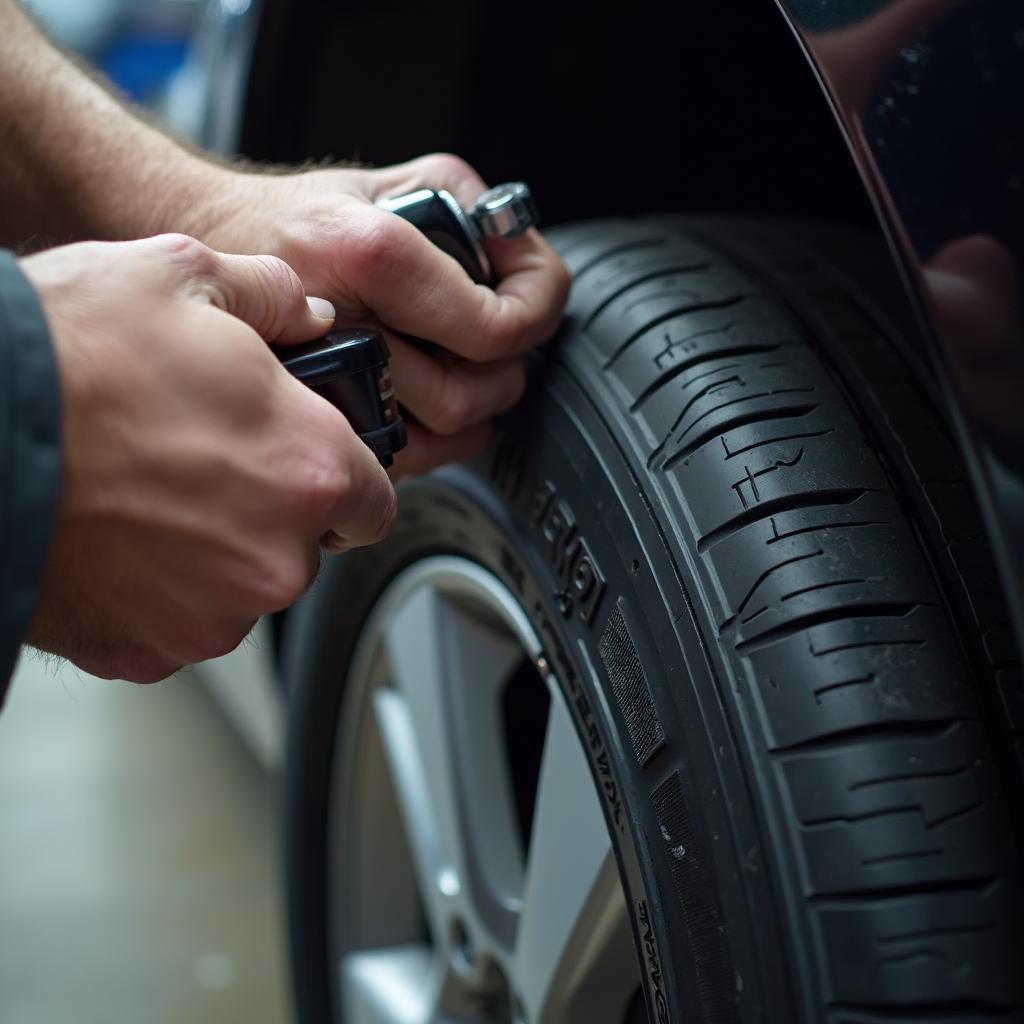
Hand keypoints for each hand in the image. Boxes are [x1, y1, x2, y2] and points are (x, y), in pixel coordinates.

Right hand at [21, 234, 395, 682]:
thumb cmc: (63, 362)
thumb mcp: (178, 277)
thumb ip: (268, 296)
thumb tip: (302, 310)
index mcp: (309, 468)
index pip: (375, 500)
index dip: (346, 479)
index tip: (315, 466)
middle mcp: (276, 555)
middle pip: (307, 545)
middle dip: (273, 510)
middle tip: (210, 464)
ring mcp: (214, 614)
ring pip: (244, 587)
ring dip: (217, 553)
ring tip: (152, 494)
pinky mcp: (151, 650)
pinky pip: (179, 621)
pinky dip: (160, 592)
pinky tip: (120, 538)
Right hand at [196, 153, 570, 475]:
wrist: (208, 249)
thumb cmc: (297, 219)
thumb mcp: (391, 179)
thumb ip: (470, 206)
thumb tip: (521, 257)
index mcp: (367, 253)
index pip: (491, 326)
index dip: (535, 315)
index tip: (533, 303)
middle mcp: (343, 326)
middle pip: (468, 395)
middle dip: (505, 373)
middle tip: (499, 344)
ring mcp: (322, 386)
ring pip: (439, 439)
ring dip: (475, 411)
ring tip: (466, 370)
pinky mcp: (312, 427)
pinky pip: (403, 462)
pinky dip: (434, 440)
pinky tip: (428, 400)